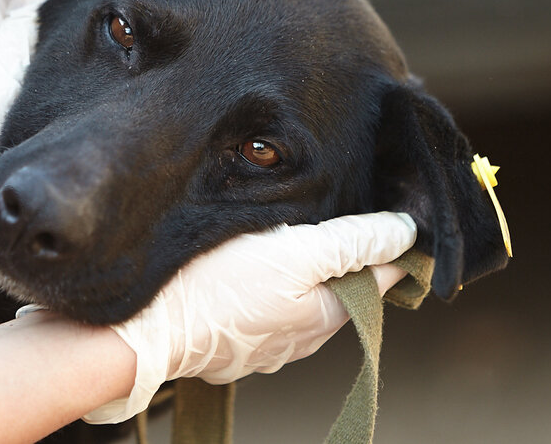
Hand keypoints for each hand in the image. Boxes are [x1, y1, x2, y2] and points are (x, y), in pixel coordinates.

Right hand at [83, 211, 416, 422]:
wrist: (145, 330)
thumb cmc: (219, 285)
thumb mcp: (296, 253)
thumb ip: (353, 242)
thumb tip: (405, 231)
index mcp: (329, 316)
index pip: (382, 276)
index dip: (391, 242)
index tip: (391, 211)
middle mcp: (304, 338)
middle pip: (342, 284)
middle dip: (344, 250)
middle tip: (332, 207)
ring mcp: (268, 345)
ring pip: (303, 295)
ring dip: (304, 266)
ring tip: (288, 229)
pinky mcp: (235, 341)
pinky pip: (268, 306)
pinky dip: (271, 282)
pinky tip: (251, 260)